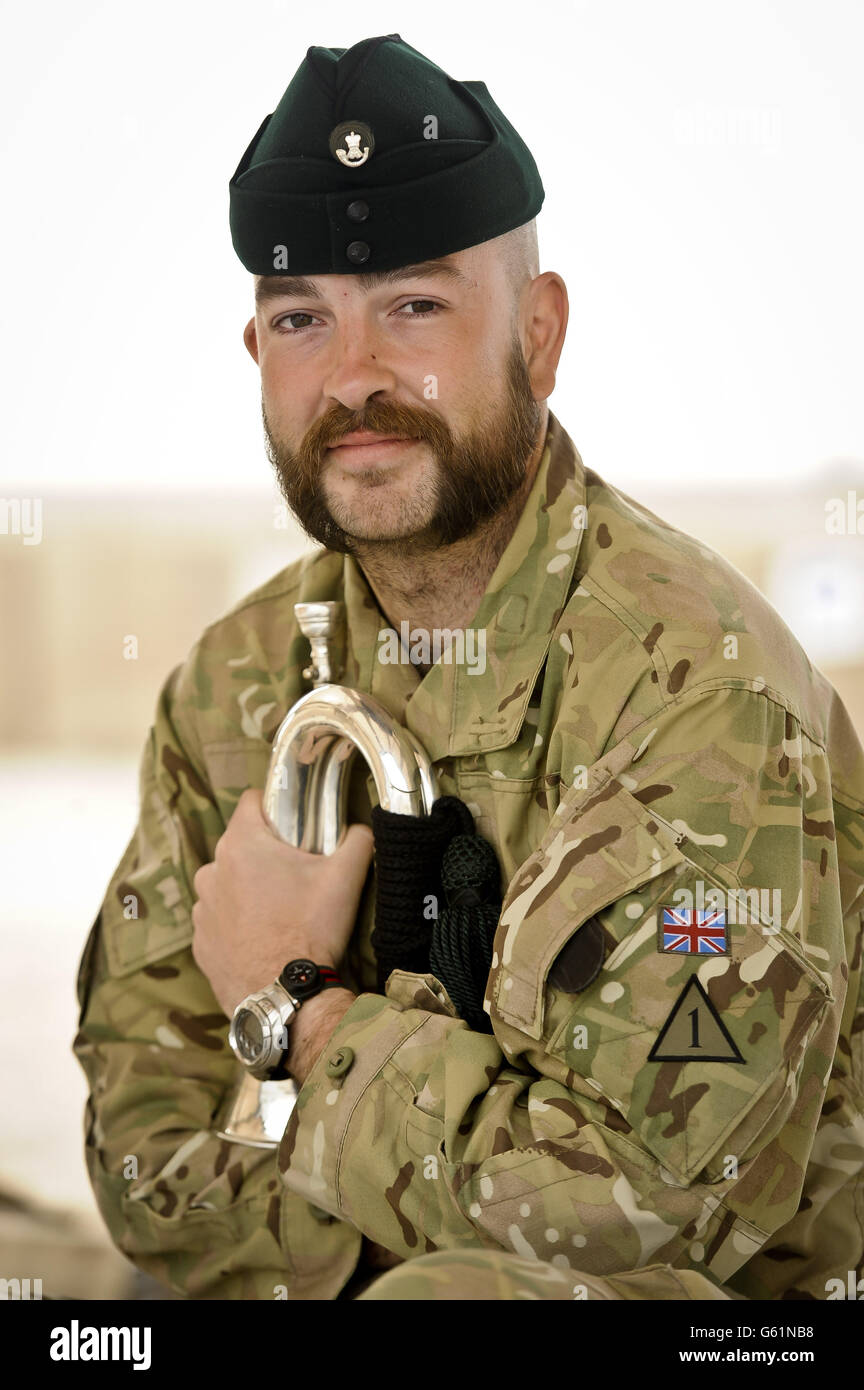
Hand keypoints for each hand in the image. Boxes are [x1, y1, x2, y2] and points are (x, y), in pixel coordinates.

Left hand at [191, 788, 373, 1015]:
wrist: (286, 997)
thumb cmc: (310, 931)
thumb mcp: (346, 877)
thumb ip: (357, 839)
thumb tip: (361, 828)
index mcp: (241, 844)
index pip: (252, 800)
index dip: (277, 806)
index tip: (296, 825)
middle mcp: (212, 871)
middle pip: (242, 845)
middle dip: (267, 854)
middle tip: (299, 878)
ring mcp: (202, 910)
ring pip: (229, 884)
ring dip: (250, 891)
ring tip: (282, 915)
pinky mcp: (200, 943)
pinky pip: (221, 921)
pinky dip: (238, 926)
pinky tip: (265, 940)